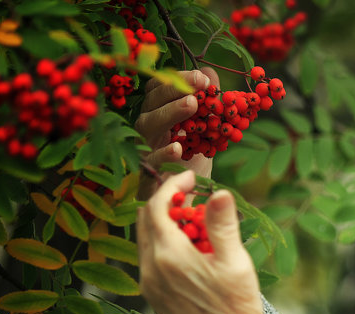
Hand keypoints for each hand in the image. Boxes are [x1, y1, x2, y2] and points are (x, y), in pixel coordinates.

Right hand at [136, 68, 217, 199]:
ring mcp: (145, 147)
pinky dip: (163, 153)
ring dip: (170, 112)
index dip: (179, 79)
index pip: (161, 87)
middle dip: (175, 89)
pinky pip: (151, 159)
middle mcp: (148, 126)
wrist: (183, 199)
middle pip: (153, 100)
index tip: (203, 78)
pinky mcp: (147, 171)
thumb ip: (208, 103)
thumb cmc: (191, 161)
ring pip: (148, 123)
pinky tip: (178, 147)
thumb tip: (210, 72)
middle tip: (200, 85)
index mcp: (159, 112)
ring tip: (192, 105)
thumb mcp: (205, 132)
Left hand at [138, 171, 303, 313]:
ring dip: (165, 223)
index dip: (172, 185)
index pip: (157, 206)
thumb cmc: (237, 309)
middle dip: (166, 201)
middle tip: (192, 196)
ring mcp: (149, 285)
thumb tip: (220, 192)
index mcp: (168, 256)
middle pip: (146, 220)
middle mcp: (151, 269)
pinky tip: (191, 251)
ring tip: (195, 224)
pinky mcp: (154, 298)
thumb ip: (223, 225)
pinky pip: (150, 260)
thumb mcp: (235, 263)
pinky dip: (165, 244)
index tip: (191, 179)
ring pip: (146, 240)